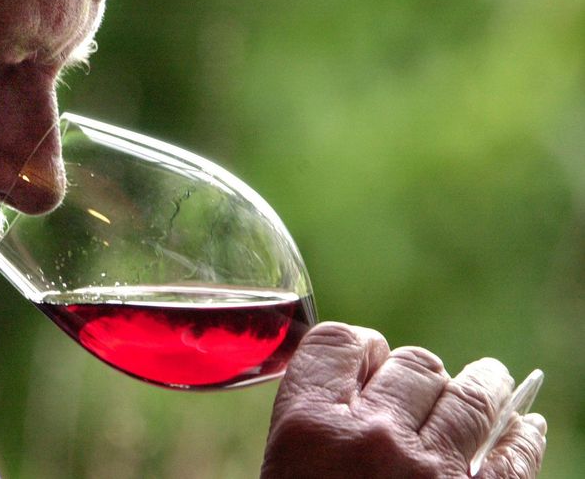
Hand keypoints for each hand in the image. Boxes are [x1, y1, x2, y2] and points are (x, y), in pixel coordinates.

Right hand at [261, 322, 546, 478]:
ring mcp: (430, 472)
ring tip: (491, 379)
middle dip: (414, 368)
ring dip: (483, 383)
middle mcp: (372, 438)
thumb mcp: (282, 469)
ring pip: (469, 396)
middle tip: (419, 382)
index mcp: (309, 426)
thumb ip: (308, 422)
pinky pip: (512, 457)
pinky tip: (526, 427)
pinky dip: (523, 437)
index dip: (354, 344)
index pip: (337, 342)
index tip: (365, 355)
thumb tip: (349, 385)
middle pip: (409, 362)